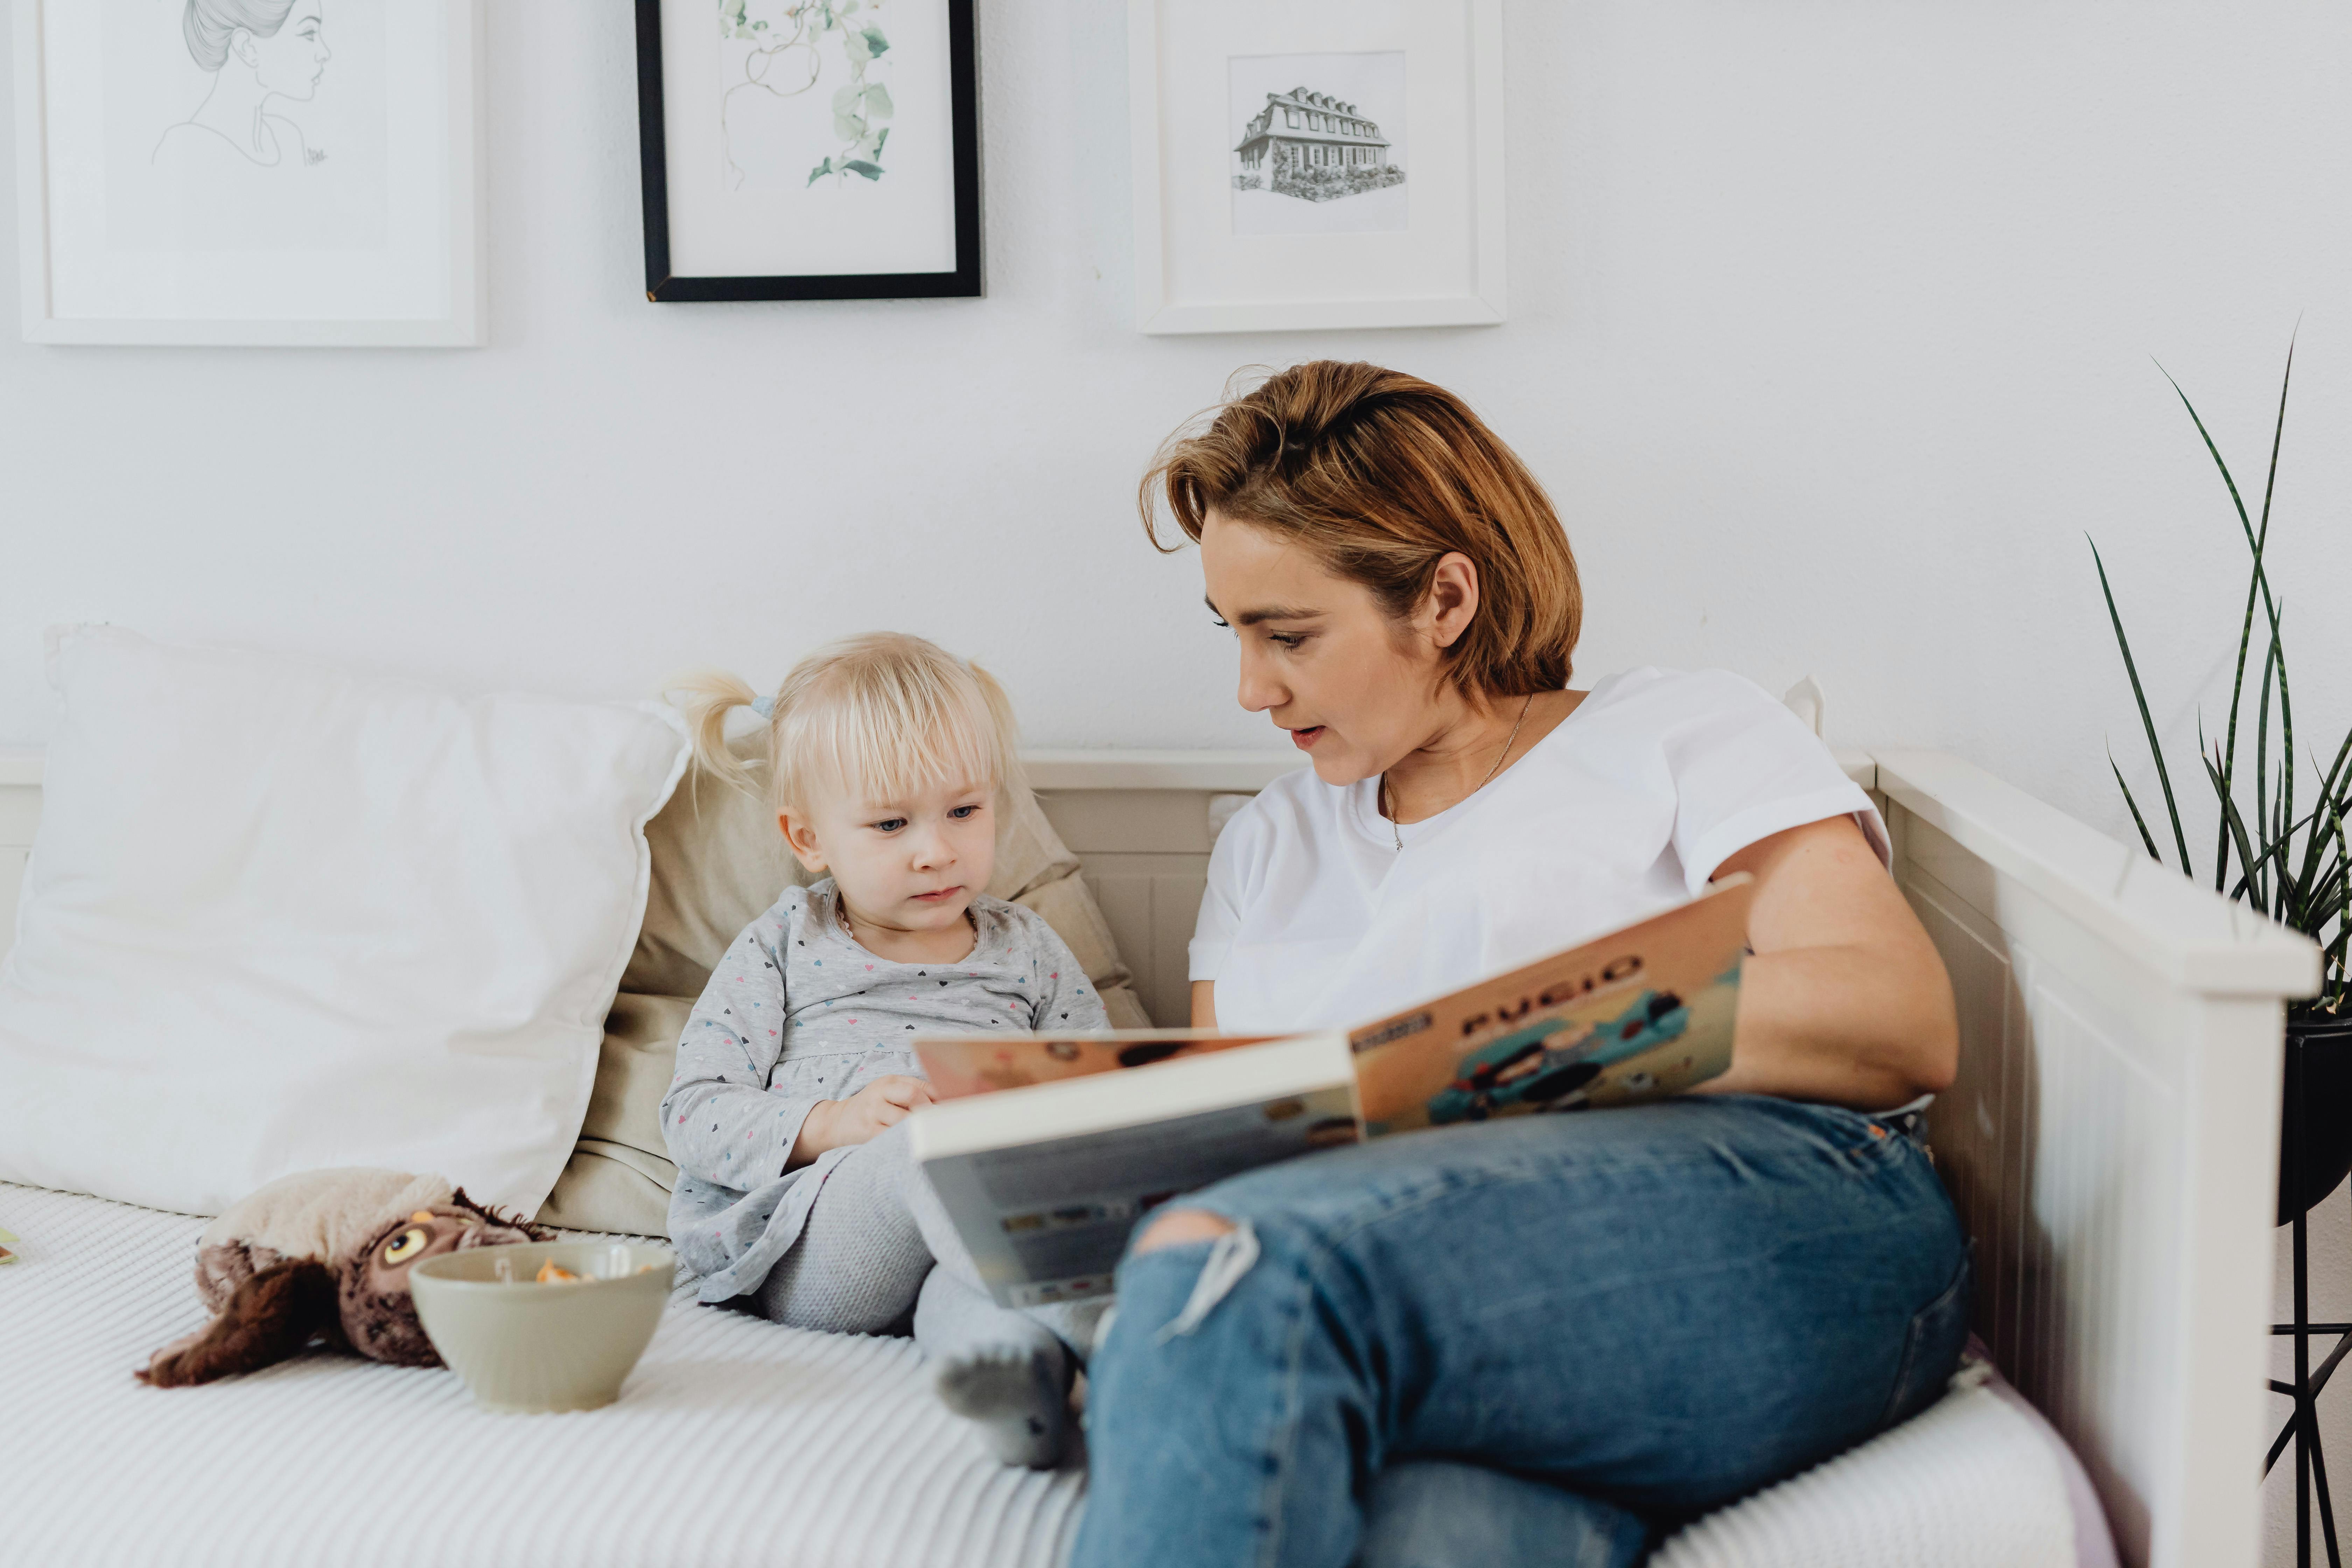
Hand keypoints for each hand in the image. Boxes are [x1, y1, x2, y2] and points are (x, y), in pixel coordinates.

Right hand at [788, 1076, 935, 1167]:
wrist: (837, 1121)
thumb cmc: (872, 1107)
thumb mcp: (888, 1091)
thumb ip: (913, 1092)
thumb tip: (947, 1102)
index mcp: (889, 1081)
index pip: (921, 1085)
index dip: (941, 1097)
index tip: (957, 1109)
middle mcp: (880, 1093)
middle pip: (914, 1097)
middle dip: (931, 1111)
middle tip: (944, 1124)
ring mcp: (872, 1112)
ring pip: (905, 1120)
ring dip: (921, 1128)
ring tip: (933, 1136)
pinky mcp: (867, 1132)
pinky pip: (892, 1137)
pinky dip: (907, 1141)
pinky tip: (916, 1145)